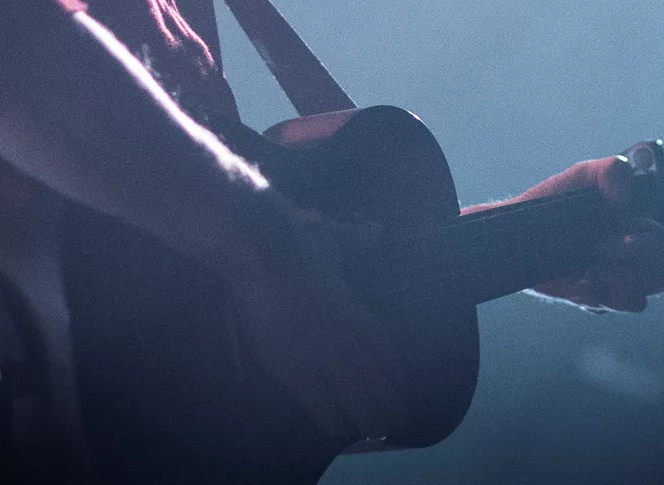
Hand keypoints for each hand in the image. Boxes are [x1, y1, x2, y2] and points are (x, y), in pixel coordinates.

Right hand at [223, 203, 407, 440]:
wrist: (261, 247)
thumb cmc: (294, 237)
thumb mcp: (331, 237)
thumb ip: (354, 241)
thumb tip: (376, 232)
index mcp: (352, 306)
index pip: (381, 346)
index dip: (393, 370)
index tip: (402, 386)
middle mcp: (344, 333)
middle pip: (373, 375)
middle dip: (387, 399)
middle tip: (398, 421)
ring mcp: (320, 351)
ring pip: (352, 392)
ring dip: (365, 413)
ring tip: (376, 431)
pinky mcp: (292, 364)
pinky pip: (318, 400)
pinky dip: (329, 415)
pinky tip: (337, 430)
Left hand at [508, 155, 663, 312]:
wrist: (517, 231)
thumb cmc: (556, 202)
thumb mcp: (585, 175)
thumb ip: (612, 170)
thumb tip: (626, 197)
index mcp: (641, 231)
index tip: (639, 226)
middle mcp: (634, 262)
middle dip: (646, 258)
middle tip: (618, 243)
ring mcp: (615, 283)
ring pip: (640, 297)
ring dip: (619, 276)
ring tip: (594, 259)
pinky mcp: (592, 300)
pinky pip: (608, 307)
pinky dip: (597, 292)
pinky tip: (581, 276)